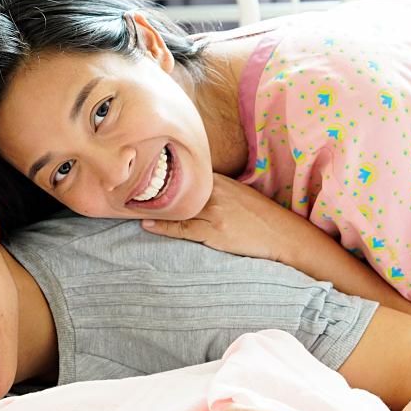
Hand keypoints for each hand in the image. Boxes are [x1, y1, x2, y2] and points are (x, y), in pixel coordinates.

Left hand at [141, 173, 295, 262]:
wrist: (285, 237)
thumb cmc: (262, 219)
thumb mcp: (239, 197)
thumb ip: (216, 192)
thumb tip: (192, 194)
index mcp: (221, 181)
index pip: (185, 174)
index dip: (162, 176)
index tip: (140, 174)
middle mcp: (216, 192)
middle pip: (176, 188)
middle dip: (152, 188)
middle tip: (125, 187)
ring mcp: (215, 211)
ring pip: (176, 208)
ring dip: (153, 208)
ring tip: (129, 205)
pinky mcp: (215, 230)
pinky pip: (183, 228)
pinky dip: (164, 227)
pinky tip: (147, 224)